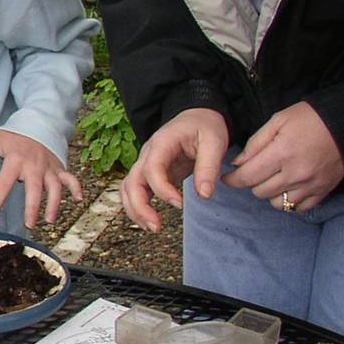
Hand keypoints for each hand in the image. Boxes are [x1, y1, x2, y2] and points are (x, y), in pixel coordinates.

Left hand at [0, 129, 82, 227]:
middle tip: (29, 224)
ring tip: (49, 220)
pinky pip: (71, 178)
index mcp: (15, 160)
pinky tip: (79, 201)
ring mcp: (48, 167)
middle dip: (32, 206)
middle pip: (34, 188)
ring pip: (55, 187)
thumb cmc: (13, 136)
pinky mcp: (59, 168)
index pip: (5, 183)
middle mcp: (34, 165)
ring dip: (55, 203)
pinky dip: (77, 188)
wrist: (38, 124)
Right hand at [119, 108, 228, 230]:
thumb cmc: (205, 126)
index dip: (162, 190)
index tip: (180, 204)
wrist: (197, 116)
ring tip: (153, 228)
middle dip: (140, 207)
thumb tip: (203, 196)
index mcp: (162, 143)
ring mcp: (146, 163)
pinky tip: (150, 221)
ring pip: (128, 189)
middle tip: (157, 227)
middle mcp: (147, 154)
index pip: (152, 169)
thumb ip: (208, 168)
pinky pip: (135, 191)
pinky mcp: (150, 173)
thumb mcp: (215, 142)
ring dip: (135, 210)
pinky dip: (137, 207)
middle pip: (131, 182)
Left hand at [224, 101, 343, 212]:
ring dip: (270, 193)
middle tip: (254, 171)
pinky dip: (289, 201)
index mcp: (282, 153)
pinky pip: (298, 208)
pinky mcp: (323, 191)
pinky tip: (288, 187)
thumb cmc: (310, 118)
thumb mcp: (278, 121)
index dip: (232, 180)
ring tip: (273, 178)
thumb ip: (255, 144)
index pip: (248, 177)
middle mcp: (296, 173)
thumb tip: (238, 164)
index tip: (227, 178)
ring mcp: (311, 185)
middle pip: (260, 192)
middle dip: (251, 183)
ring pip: (277, 203)